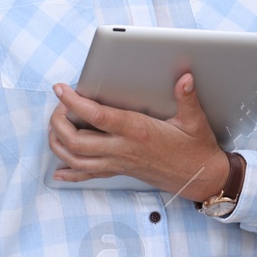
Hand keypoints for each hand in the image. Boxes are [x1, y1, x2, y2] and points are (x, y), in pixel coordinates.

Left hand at [47, 72, 230, 201]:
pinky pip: (88, 175)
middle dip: (59, 122)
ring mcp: (119, 163)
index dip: (74, 102)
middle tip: (58, 105)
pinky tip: (59, 171)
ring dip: (59, 144)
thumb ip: (187, 98)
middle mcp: (123, 149)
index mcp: (138, 131)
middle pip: (77, 141)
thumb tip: (185, 78)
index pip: (98, 116)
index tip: (61, 89)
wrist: (201, 178)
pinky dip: (70, 173)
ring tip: (55, 126)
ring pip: (76, 160)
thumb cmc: (196, 150)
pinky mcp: (120, 172)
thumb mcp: (195, 121)